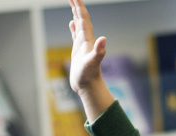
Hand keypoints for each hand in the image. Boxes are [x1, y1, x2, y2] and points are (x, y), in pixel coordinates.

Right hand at [68, 0, 114, 120]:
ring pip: (79, 25)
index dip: (79, 6)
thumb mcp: (93, 62)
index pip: (84, 19)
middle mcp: (87, 39)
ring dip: (76, 14)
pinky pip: (76, 35)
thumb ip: (99, 51)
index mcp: (88, 39)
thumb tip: (104, 39)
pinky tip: (72, 23)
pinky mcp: (79, 51)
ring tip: (73, 3)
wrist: (89, 86)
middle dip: (77, 6)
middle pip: (82, 18)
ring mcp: (83, 45)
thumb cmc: (89, 76)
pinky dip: (74, 28)